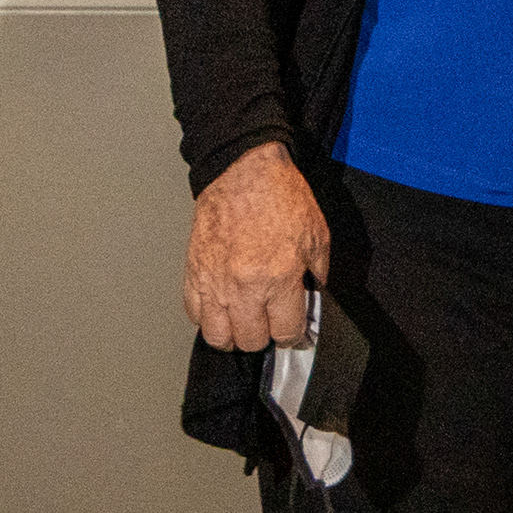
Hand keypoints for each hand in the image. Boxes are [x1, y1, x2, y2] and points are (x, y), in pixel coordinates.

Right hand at [184, 143, 329, 353]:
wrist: (244, 171)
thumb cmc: (280, 197)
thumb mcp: (318, 237)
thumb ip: (318, 275)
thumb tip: (314, 302)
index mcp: (279, 277)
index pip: (285, 332)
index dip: (294, 336)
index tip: (294, 332)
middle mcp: (244, 285)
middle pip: (251, 340)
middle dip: (265, 337)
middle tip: (270, 324)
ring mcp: (215, 282)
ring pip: (218, 336)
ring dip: (234, 336)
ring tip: (244, 323)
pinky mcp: (194, 272)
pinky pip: (194, 313)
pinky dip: (208, 318)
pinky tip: (223, 307)